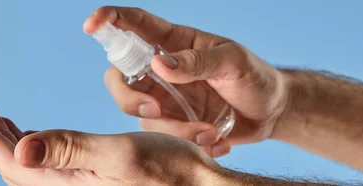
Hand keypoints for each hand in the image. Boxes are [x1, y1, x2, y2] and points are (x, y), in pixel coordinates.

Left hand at [0, 105, 226, 185]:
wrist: (196, 185)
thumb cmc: (167, 170)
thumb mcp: (116, 153)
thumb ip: (69, 149)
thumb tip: (20, 149)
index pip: (15, 165)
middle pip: (18, 170)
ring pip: (33, 171)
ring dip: (14, 144)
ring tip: (3, 122)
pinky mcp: (92, 185)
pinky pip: (52, 171)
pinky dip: (38, 150)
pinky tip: (37, 138)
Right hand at [85, 7, 288, 156]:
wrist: (270, 112)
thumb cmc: (254, 77)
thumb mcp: (233, 62)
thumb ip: (198, 61)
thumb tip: (159, 63)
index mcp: (175, 42)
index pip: (135, 24)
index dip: (109, 20)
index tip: (91, 25)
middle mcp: (161, 70)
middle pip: (119, 77)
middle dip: (127, 97)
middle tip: (154, 110)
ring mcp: (163, 98)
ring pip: (138, 113)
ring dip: (173, 128)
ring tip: (210, 132)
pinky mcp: (171, 124)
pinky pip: (161, 138)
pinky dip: (189, 142)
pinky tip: (217, 140)